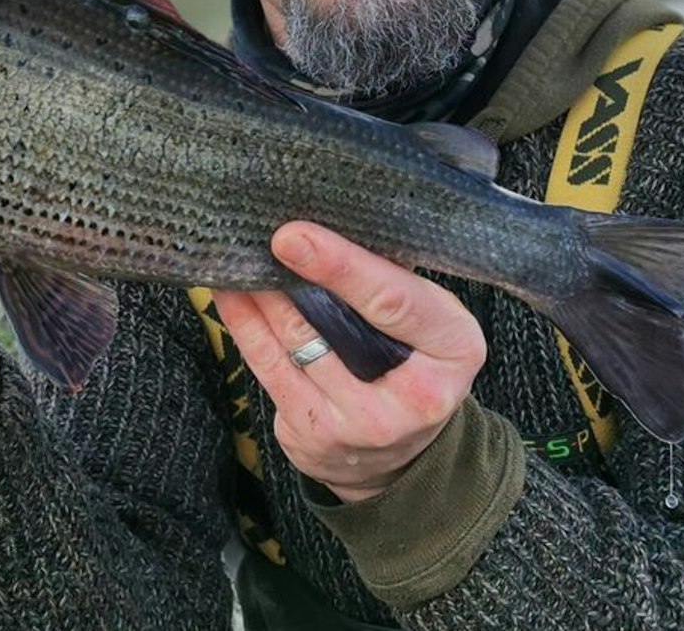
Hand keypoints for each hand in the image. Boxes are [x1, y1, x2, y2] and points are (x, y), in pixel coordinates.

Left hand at [212, 222, 485, 502]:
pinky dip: (245, 326)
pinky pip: (269, 370)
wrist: (402, 455)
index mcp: (454, 349)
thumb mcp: (430, 319)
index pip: (391, 300)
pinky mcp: (315, 435)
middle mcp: (413, 395)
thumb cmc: (414, 362)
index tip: (291, 236)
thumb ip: (390, 281)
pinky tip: (230, 295)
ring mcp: (360, 422)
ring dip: (259, 298)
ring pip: (294, 344)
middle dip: (288, 277)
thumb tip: (326, 227)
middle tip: (252, 236)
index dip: (339, 266)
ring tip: (236, 258)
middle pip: (334, 323)